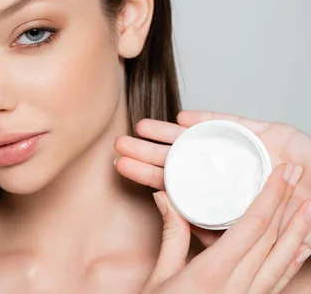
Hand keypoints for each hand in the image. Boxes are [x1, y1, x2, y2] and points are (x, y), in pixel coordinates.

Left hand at [114, 110, 310, 247]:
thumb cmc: (289, 210)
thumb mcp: (251, 226)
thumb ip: (222, 229)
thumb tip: (191, 234)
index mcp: (214, 189)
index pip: (173, 181)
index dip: (147, 174)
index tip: (120, 166)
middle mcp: (221, 167)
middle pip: (177, 157)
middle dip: (147, 150)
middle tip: (119, 142)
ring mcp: (238, 149)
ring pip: (196, 138)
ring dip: (169, 132)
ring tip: (143, 126)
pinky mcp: (261, 133)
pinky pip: (231, 125)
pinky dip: (208, 122)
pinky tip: (184, 118)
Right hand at [142, 164, 310, 293]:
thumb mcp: (159, 276)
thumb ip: (171, 235)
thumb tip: (166, 197)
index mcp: (211, 273)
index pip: (251, 226)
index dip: (270, 197)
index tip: (280, 172)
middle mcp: (237, 288)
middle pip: (272, 239)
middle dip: (288, 204)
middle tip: (298, 174)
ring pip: (283, 260)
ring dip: (299, 229)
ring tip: (310, 203)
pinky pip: (279, 282)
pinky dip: (294, 261)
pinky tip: (303, 247)